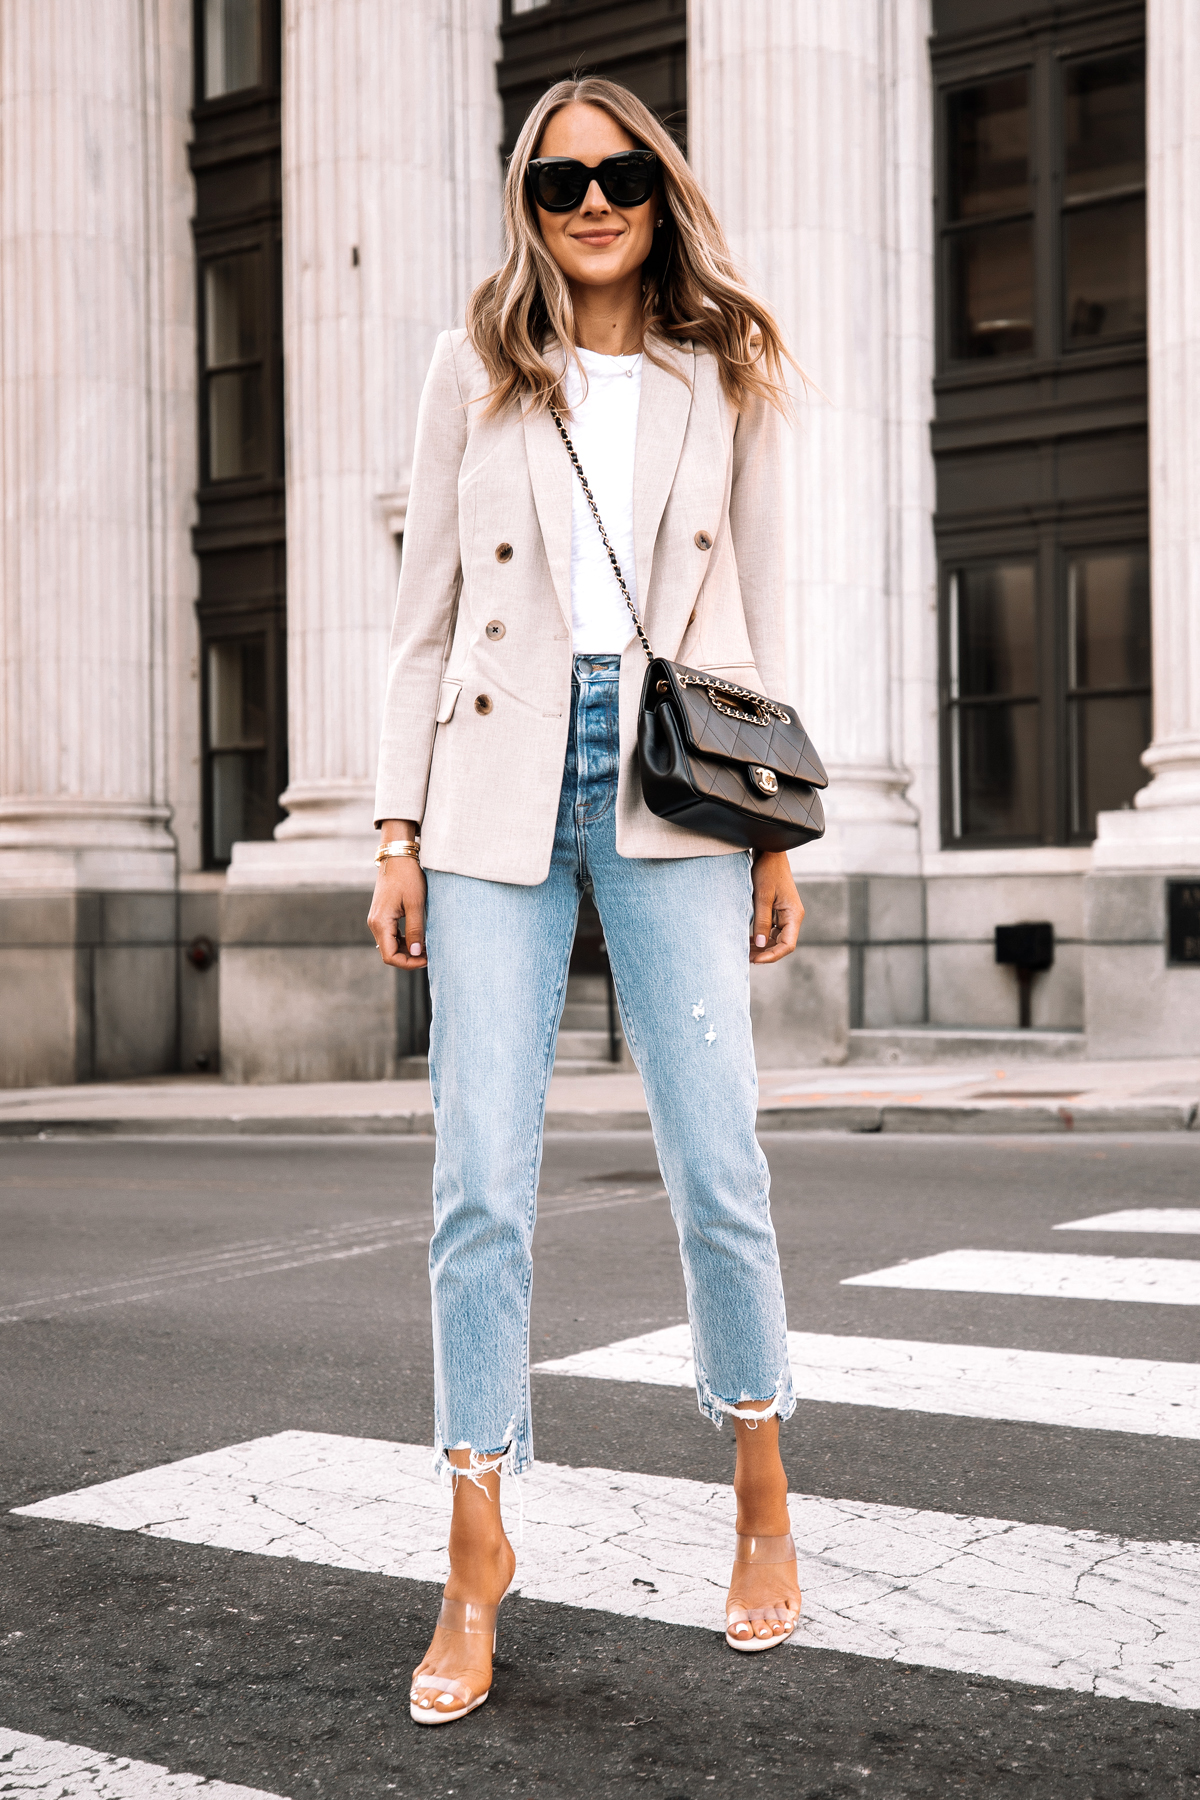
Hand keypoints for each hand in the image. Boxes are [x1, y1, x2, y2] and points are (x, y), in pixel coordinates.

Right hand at [368, 855, 427, 969]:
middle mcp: (374, 923)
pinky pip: (391, 935)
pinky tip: (419, 937)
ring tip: (427, 946)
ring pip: (390, 945)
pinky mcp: (382, 915)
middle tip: (431, 954)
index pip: (390, 956)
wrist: (397, 856)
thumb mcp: (416, 904)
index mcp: (380, 923)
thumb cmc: (407, 877)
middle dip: (409, 958)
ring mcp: (377, 919)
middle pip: (389, 953)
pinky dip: (404, 941)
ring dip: (407, 950)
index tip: (427, 959)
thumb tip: (416, 953)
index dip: (409, 963)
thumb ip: (415, 930)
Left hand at [749, 850, 803, 964]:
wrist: (769, 852)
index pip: (788, 945)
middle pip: (782, 945)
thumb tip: (761, 946)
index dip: (772, 956)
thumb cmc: (767, 870)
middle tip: (745, 958)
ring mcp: (786, 915)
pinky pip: (772, 930)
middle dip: (765, 953)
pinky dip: (761, 937)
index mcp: (794, 915)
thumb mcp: (762, 896)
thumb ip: (762, 921)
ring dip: (762, 947)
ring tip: (744, 951)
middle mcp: (793, 917)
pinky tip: (748, 940)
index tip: (755, 960)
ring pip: (776, 939)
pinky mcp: (778, 911)